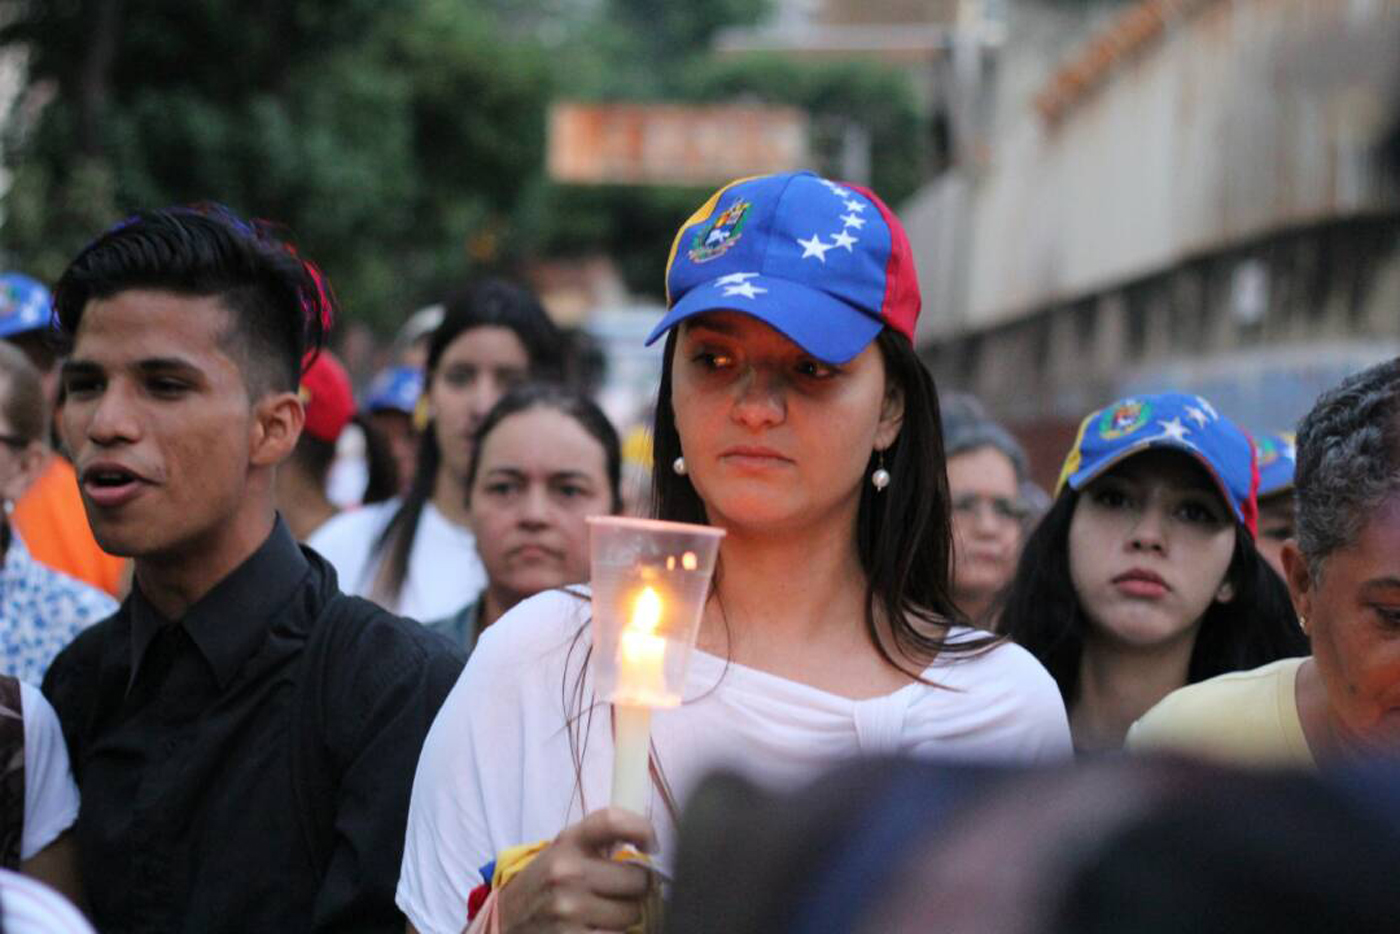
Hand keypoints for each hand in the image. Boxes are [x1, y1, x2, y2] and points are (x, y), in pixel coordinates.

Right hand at [497, 807, 656, 933]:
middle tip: (615, 891)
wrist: (505, 921)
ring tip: (601, 914)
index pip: (612, 820)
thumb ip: (601, 840)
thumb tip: (652, 843)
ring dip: (624, 917)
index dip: (642, 829)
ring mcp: (568, 909)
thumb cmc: (546, 883)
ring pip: (632, 913)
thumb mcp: (565, 850)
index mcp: (567, 843)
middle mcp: (566, 872)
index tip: (652, 845)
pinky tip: (595, 930)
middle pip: (638, 879)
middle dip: (634, 888)